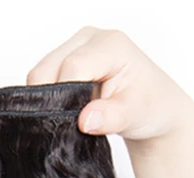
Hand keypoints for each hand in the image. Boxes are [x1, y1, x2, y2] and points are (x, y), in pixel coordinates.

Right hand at [26, 26, 193, 145]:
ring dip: (49, 100)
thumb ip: (111, 117)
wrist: (154, 106)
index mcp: (110, 44)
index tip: (76, 122)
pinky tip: (67, 110)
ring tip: (73, 114)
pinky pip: (41, 81)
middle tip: (73, 121)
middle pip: (47, 69)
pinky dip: (47, 99)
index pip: (72, 67)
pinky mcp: (64, 61)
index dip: (66, 98)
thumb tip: (85, 120)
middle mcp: (89, 39)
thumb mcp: (137, 114)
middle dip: (52, 99)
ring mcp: (74, 48)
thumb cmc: (150, 105)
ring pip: (40, 75)